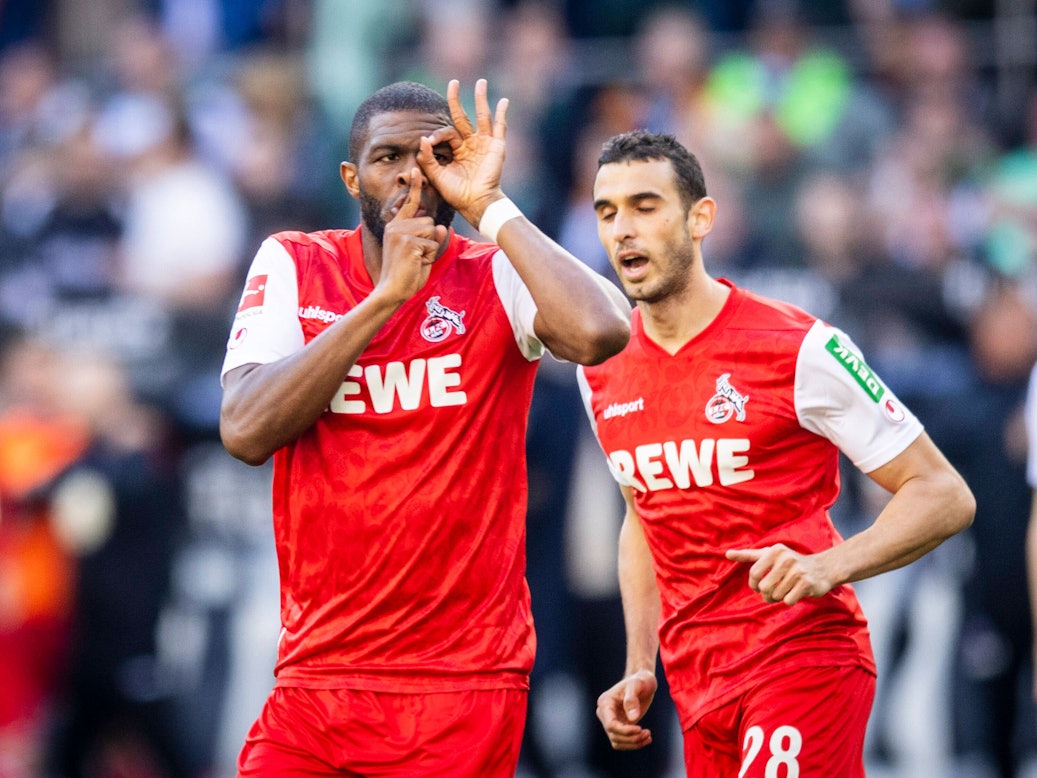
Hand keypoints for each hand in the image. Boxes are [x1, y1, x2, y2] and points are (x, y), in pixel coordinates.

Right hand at [378, 168, 447, 303]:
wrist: (392, 290)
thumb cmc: (407, 273)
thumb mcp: (422, 252)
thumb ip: (431, 238)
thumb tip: (441, 227)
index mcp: (396, 225)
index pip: (409, 203)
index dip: (414, 186)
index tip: (415, 169)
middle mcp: (396, 226)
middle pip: (429, 221)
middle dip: (430, 240)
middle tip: (416, 256)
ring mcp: (400, 233)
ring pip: (432, 231)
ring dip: (430, 248)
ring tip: (416, 260)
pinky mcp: (407, 242)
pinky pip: (432, 244)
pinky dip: (429, 256)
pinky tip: (416, 263)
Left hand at [416, 78, 506, 226]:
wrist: (476, 203)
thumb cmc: (457, 193)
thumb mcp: (436, 175)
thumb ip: (427, 158)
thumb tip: (422, 138)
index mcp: (457, 150)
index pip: (446, 133)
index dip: (437, 135)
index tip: (429, 142)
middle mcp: (471, 144)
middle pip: (462, 117)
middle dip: (457, 100)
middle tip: (453, 82)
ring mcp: (484, 143)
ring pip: (481, 116)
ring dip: (480, 99)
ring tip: (480, 82)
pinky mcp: (496, 146)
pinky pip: (500, 127)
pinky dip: (501, 114)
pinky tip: (503, 101)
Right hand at [596, 669, 656, 750]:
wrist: (643, 681)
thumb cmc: (640, 680)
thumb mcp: (637, 685)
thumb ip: (632, 700)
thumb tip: (632, 718)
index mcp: (605, 702)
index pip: (610, 724)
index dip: (625, 731)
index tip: (640, 729)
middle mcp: (604, 713)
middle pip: (613, 735)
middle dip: (631, 738)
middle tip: (647, 733)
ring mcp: (611, 720)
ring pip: (617, 741)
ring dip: (633, 743)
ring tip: (648, 736)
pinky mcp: (619, 726)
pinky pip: (622, 741)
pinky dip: (634, 744)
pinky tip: (646, 738)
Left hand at [726, 544, 834, 605]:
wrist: (822, 569)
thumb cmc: (790, 562)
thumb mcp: (770, 554)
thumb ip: (748, 555)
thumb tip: (726, 553)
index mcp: (775, 550)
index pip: (754, 573)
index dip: (753, 584)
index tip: (757, 587)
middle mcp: (786, 558)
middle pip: (764, 587)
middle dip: (767, 594)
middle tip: (773, 592)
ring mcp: (798, 571)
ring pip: (776, 595)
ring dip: (778, 597)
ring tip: (786, 590)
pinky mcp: (807, 583)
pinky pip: (787, 601)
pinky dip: (789, 600)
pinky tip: (796, 593)